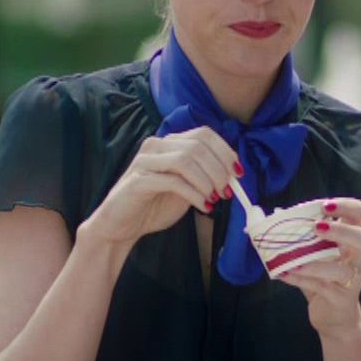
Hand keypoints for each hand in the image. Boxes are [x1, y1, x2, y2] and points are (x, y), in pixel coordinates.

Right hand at [78, 128, 238, 247]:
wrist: (122, 226)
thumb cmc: (154, 205)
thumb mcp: (187, 188)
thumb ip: (205, 177)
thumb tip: (234, 175)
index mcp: (169, 144)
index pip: (204, 134)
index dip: (225, 151)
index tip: (238, 173)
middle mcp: (156, 146)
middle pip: (197, 146)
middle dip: (219, 169)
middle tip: (228, 191)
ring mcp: (145, 161)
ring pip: (185, 160)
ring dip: (207, 180)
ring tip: (215, 199)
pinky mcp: (138, 181)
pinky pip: (173, 181)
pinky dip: (194, 193)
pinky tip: (203, 205)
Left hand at [278, 197, 360, 338]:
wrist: (334, 316)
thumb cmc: (323, 278)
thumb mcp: (314, 255)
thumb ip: (299, 236)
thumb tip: (272, 216)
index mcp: (351, 239)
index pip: (359, 213)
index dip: (346, 206)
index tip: (325, 206)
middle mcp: (358, 257)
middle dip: (340, 230)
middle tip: (317, 227)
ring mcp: (353, 279)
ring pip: (343, 269)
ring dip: (318, 263)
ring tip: (296, 261)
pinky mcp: (343, 298)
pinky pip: (323, 288)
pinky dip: (302, 280)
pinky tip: (285, 274)